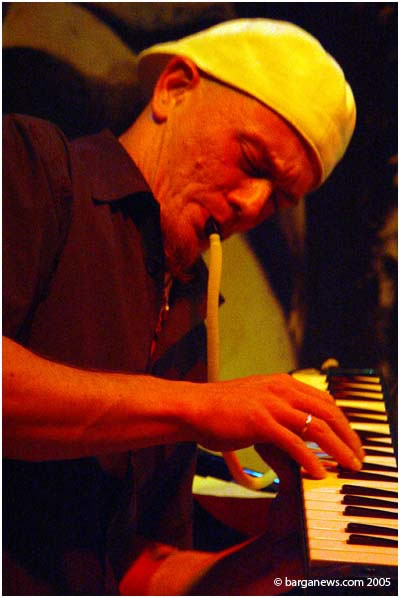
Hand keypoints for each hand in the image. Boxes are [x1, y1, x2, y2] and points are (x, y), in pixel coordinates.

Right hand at [189, 373, 363, 477]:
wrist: (193, 407)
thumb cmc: (222, 408)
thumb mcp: (257, 402)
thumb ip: (279, 414)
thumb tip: (297, 439)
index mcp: (283, 382)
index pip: (324, 401)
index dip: (342, 422)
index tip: (351, 440)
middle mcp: (281, 389)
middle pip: (328, 413)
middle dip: (348, 437)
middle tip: (358, 457)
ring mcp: (271, 404)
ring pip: (316, 428)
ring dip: (338, 450)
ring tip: (349, 467)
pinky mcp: (260, 422)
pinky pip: (293, 443)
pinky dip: (310, 460)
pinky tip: (318, 474)